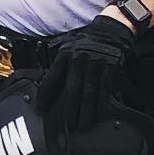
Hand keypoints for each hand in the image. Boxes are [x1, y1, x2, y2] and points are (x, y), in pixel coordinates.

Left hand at [36, 13, 135, 131]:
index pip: (52, 77)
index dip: (46, 95)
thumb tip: (47, 85)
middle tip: (66, 124)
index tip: (41, 108)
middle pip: (71, 88)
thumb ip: (60, 64)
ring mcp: (95, 63)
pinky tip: (99, 113)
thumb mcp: (69, 47)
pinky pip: (105, 89)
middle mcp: (78, 59)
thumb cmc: (87, 42)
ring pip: (88, 92)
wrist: (112, 29)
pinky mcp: (110, 67)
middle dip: (68, 109)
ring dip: (85, 111)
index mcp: (65, 54)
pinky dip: (102, 103)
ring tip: (82, 125)